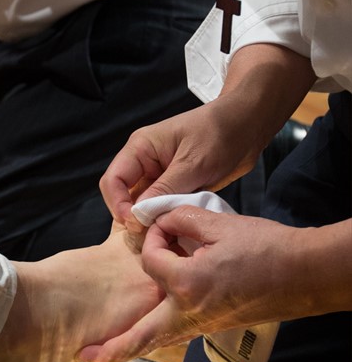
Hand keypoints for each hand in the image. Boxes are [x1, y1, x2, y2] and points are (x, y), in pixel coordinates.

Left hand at [79, 208, 299, 361]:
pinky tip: (148, 332)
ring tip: (105, 355)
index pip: (150, 259)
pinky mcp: (213, 326)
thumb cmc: (266, 248)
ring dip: (132, 347)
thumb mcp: (218, 223)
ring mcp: (203, 325)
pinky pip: (177, 333)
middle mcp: (190, 312)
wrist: (303, 274)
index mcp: (187, 284)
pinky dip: (157, 336)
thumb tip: (160, 219)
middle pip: (142, 337)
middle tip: (85, 357)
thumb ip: (180, 218)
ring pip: (159, 339)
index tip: (166, 224)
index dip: (154, 237)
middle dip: (112, 349)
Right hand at [100, 97, 260, 231]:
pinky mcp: (175, 184)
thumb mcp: (192, 164)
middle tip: (149, 235)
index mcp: (141, 148)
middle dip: (132, 215)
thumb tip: (138, 215)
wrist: (249, 125)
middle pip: (123, 194)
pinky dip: (165, 216)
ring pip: (142, 202)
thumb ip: (164, 190)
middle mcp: (145, 161)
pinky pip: (161, 204)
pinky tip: (174, 227)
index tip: (136, 224)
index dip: (118, 204)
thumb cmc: (220, 134)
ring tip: (162, 235)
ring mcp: (159, 174)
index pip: (113, 180)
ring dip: (149, 218)